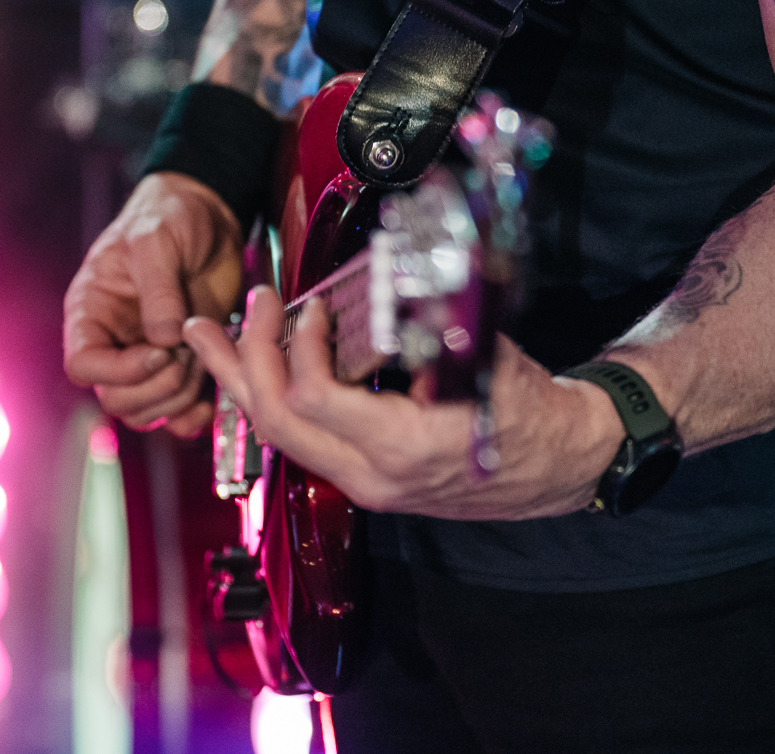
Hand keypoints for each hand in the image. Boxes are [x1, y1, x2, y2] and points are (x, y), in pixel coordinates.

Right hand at [65, 172, 245, 435]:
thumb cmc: (169, 217)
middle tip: (188, 355)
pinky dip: (191, 414)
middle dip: (157, 385)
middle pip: (115, 398)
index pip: (82, 365)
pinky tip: (210, 396)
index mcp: (91, 312)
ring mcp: (147, 355)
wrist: (208, 214)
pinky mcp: (181, 362)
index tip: (160, 350)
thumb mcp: (156, 241)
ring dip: (179, 395)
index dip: (120, 371)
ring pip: (145, 411)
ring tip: (203, 356)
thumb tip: (164, 339)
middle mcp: (114, 341)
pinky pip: (174, 411)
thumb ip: (158, 289)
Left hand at [184, 289, 622, 519]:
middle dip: (241, 364)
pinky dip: (274, 400)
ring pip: (279, 440)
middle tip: (222, 315)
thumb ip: (440, 330)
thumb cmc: (536, 414)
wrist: (564, 463)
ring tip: (211, 341)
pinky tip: (261, 369)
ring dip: (242, 385)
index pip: (314, 399)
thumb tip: (398, 289)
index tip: (308, 307)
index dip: (298, 347)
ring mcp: (368, 486)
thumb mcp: (493, 363)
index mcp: (404, 448)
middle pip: (276, 426)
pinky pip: (303, 442)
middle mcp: (375, 478)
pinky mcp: (368, 479)